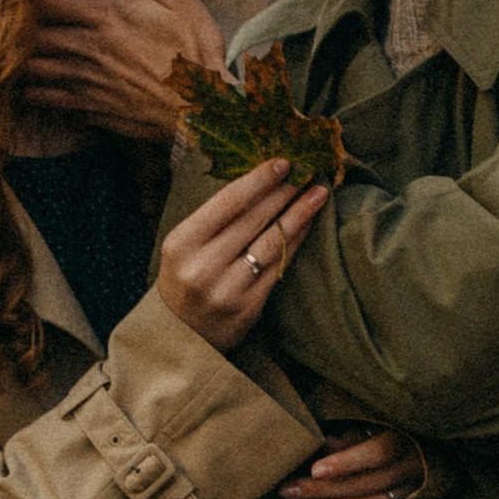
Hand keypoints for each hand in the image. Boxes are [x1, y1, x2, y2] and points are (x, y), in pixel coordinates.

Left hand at [29, 0, 224, 141]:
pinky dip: (34, 92)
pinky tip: (28, 87)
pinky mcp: (90, 109)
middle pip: (33, 33)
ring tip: (12, 50)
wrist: (206, 111)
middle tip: (6, 20)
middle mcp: (88, 46)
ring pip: (34, 67)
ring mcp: (86, 80)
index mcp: (105, 12)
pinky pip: (48, 99)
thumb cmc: (194, 48)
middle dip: (19, 27)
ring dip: (21, 58)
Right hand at [155, 159, 328, 352]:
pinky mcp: (249, 308)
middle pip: (253, 220)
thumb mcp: (183, 247)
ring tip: (318, 194)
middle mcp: (203, 266)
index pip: (227, 203)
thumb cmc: (184, 279)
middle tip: (308, 172)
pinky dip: (296, 242)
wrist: (181, 336)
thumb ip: (213, 219)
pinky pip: (279, 267)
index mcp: (181, 244)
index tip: (282, 163)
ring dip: (299, 215)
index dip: (258, 180)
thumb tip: (260, 181)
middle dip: (284, 193)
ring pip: (272, 243)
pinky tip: (308, 225)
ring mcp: (227, 289)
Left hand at [279, 422, 432, 498]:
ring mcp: (410, 493)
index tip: (315, 469)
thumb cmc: (398, 427)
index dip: (347, 463)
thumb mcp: (380, 420)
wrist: (437, 448)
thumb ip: (355, 433)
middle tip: (289, 489)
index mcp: (406, 440)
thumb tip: (326, 444)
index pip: (378, 453)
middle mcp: (412, 469)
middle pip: (367, 485)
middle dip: (324, 490)